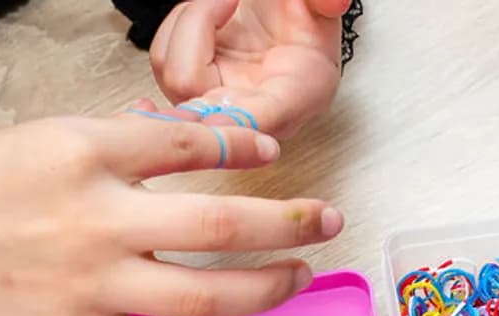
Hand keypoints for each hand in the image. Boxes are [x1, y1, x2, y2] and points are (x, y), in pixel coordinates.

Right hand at [0, 110, 343, 315]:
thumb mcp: (36, 138)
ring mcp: (87, 286)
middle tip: (327, 221)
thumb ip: (115, 147)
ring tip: (295, 275)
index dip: (243, 146)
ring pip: (206, 298)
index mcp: (82, 152)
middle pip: (222, 227)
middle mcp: (94, 219)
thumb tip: (189, 147)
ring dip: (267, 288)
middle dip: (289, 224)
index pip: (189, 144)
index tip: (272, 154)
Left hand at [150, 0, 348, 138]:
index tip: (220, 103)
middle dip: (200, 33)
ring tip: (223, 0)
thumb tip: (332, 0)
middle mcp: (255, 107)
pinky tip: (206, 11)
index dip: (235, 120)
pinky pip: (165, 60)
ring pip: (176, 75)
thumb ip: (326, 1)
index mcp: (299, 93)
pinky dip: (178, 26)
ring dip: (191, 21)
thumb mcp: (320, 7)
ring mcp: (220, 98)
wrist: (289, 20)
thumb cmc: (306, 21)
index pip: (262, 119)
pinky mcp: (196, 84)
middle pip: (202, 101)